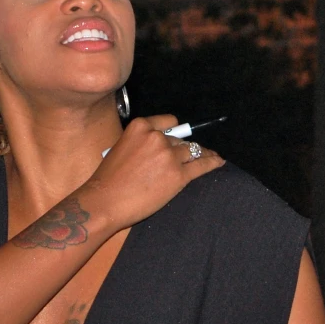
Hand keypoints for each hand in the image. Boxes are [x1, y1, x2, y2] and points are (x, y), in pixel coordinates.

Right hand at [87, 115, 224, 228]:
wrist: (105, 201)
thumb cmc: (108, 180)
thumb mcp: (121, 147)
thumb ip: (142, 142)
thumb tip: (164, 144)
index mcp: (141, 126)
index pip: (169, 122)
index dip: (174, 132)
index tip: (178, 138)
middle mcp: (157, 138)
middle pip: (180, 140)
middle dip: (181, 150)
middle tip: (182, 160)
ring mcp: (169, 156)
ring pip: (192, 152)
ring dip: (199, 155)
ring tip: (211, 157)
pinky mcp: (179, 176)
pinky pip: (202, 165)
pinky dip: (213, 162)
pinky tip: (219, 162)